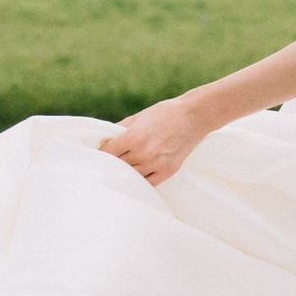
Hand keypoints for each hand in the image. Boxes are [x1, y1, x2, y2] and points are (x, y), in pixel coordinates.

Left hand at [98, 95, 216, 186]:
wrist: (195, 116)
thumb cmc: (165, 113)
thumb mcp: (138, 117)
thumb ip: (119, 130)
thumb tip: (103, 142)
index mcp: (133, 137)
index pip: (107, 152)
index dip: (101, 152)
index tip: (100, 153)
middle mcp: (144, 153)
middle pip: (118, 165)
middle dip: (112, 162)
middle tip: (108, 162)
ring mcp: (157, 164)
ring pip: (131, 175)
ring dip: (126, 171)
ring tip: (124, 167)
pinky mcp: (168, 171)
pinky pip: (147, 182)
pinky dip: (141, 179)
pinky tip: (138, 173)